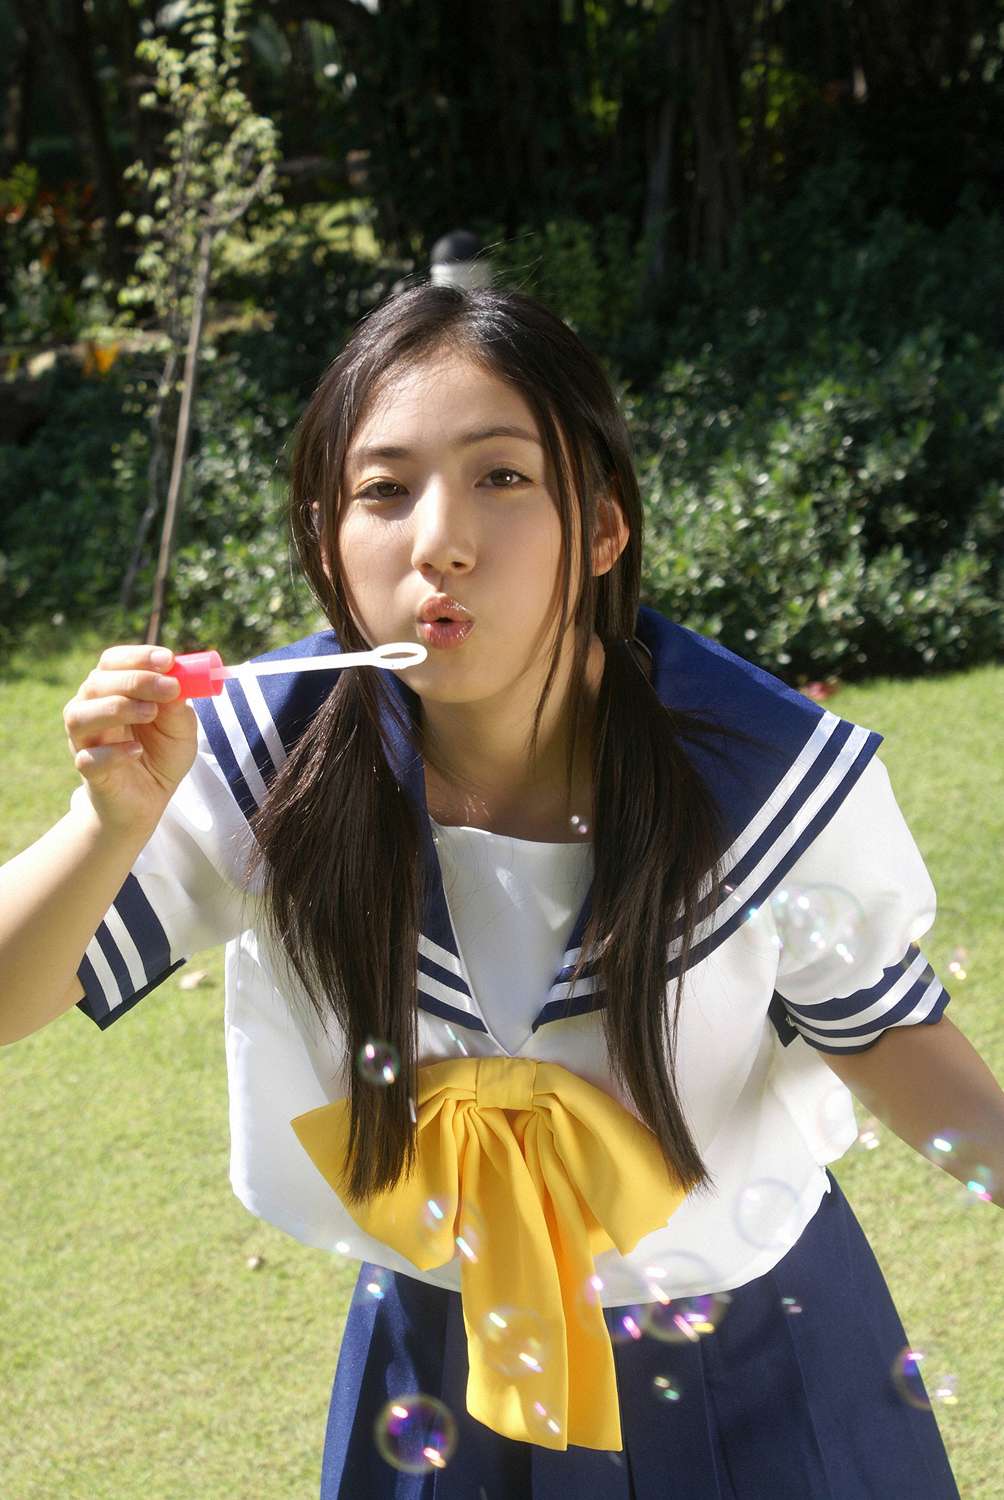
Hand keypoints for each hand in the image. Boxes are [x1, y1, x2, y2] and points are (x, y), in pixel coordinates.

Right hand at [63, 645, 197, 833]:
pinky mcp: (88, 772)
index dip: (137, 657)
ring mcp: (84, 741)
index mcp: (112, 690)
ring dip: (116, 709)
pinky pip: (88, 758)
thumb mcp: (181, 728)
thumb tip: (177, 681)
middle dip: (136, 680)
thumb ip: (177, 707)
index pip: (113, 662)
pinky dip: (112, 753)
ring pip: (80, 716)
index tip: (167, 660)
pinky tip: (136, 751)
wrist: (149, 800)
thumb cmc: (161, 755)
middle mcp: (91, 709)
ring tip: (150, 713)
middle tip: (169, 687)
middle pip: (96, 683)